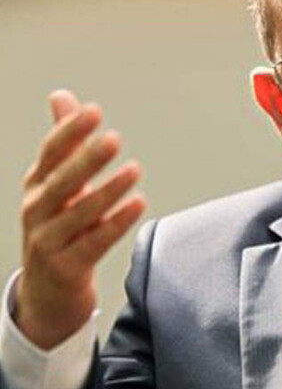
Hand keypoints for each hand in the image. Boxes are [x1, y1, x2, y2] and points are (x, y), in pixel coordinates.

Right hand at [14, 90, 145, 349]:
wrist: (46, 292)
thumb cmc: (58, 228)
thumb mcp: (58, 184)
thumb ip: (65, 142)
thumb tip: (63, 96)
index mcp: (37, 185)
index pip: (50, 154)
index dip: (69, 132)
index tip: (93, 111)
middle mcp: (37, 211)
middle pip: (62, 181)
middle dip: (87, 159)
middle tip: (114, 139)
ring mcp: (49, 241)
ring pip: (80, 213)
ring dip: (109, 190)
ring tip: (135, 170)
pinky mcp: (67, 268)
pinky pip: (94, 243)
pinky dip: (116, 223)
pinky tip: (138, 204)